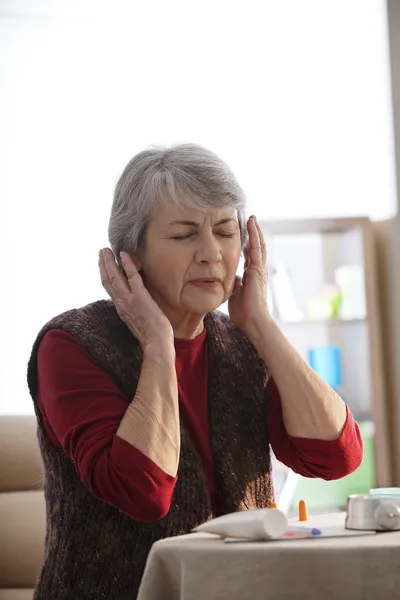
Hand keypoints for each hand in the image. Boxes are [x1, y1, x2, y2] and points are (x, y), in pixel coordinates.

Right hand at [99, 248, 173, 349]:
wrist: (156, 343)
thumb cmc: (151, 336)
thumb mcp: (137, 322)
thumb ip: (133, 311)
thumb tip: (135, 305)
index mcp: (121, 309)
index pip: (109, 289)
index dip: (105, 275)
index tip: (103, 265)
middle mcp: (121, 303)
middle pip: (108, 281)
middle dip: (103, 265)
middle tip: (101, 252)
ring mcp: (129, 299)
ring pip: (115, 277)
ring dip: (109, 262)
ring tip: (106, 250)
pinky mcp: (140, 296)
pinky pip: (132, 277)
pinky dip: (127, 264)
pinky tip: (124, 254)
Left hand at [228, 216, 269, 336]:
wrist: (252, 320)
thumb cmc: (244, 312)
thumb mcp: (235, 294)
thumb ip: (234, 284)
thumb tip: (232, 278)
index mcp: (251, 277)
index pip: (249, 257)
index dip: (247, 246)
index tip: (244, 236)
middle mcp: (257, 271)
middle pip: (256, 248)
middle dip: (253, 235)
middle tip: (250, 222)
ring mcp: (259, 269)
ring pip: (258, 245)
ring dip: (255, 231)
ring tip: (252, 218)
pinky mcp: (258, 269)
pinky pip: (257, 248)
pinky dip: (255, 235)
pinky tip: (252, 224)